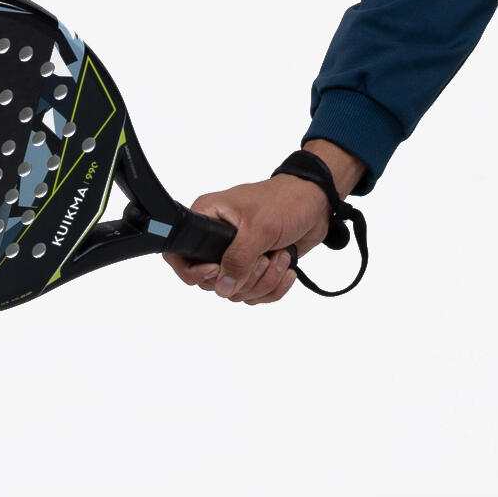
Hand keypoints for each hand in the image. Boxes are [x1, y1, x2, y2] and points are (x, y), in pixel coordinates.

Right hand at [163, 138, 365, 306]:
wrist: (318, 204)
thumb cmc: (287, 202)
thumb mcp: (259, 227)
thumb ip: (238, 259)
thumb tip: (222, 287)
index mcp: (207, 219)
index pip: (179, 256)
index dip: (195, 272)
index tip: (218, 270)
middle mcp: (217, 240)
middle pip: (212, 283)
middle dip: (244, 277)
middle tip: (264, 257)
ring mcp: (237, 257)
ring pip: (236, 292)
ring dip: (264, 280)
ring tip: (279, 256)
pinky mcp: (255, 268)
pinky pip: (255, 294)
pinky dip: (274, 287)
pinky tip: (286, 268)